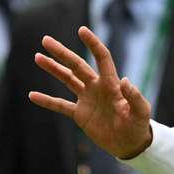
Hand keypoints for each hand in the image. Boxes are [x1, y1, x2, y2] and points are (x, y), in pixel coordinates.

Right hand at [29, 26, 153, 159]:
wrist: (130, 143)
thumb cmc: (139, 126)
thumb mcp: (141, 112)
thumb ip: (134, 97)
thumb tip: (125, 80)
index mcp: (112, 83)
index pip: (102, 58)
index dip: (93, 44)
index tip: (82, 30)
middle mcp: (97, 87)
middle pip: (77, 65)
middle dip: (62, 53)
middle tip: (45, 40)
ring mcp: (87, 99)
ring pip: (67, 79)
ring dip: (53, 69)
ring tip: (38, 57)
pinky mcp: (80, 114)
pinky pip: (60, 106)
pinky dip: (47, 101)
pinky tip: (32, 95)